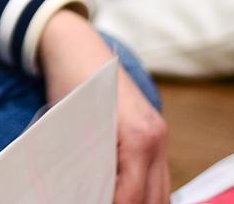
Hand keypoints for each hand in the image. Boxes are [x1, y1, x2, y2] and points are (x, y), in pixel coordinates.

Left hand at [39, 10, 169, 203]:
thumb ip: (87, 166)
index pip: (132, 196)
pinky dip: (147, 193)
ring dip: (143, 203)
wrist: (76, 46)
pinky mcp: (155, 134)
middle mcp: (156, 138)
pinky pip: (159, 176)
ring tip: (115, 201)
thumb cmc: (69, 83)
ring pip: (163, 190)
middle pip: (155, 198)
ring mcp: (160, 135)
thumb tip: (83, 194)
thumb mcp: (72, 126)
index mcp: (138, 137)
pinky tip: (128, 198)